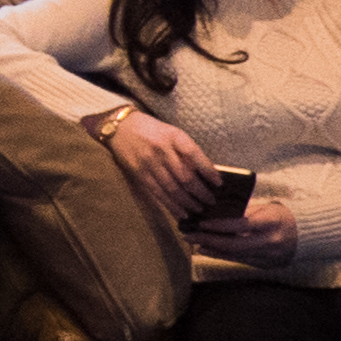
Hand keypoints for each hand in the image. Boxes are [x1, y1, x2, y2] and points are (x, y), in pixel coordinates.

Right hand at [97, 110, 223, 221]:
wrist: (121, 127)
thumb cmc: (152, 129)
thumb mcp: (172, 133)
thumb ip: (186, 150)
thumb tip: (205, 173)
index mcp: (174, 136)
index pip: (194, 154)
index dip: (208, 170)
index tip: (219, 183)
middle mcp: (162, 149)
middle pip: (185, 175)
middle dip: (200, 192)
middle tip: (211, 202)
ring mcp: (150, 163)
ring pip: (172, 188)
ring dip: (188, 202)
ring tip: (199, 209)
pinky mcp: (140, 173)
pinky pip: (158, 193)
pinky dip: (171, 205)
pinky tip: (181, 213)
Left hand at [185, 200, 301, 268]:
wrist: (307, 235)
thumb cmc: (284, 216)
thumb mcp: (268, 208)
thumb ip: (245, 212)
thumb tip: (218, 213)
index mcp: (271, 222)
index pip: (241, 225)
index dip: (219, 225)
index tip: (201, 223)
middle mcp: (270, 241)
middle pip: (234, 244)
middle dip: (209, 240)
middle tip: (189, 235)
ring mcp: (268, 256)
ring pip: (235, 255)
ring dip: (212, 249)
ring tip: (195, 243)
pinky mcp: (266, 265)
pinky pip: (240, 261)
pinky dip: (223, 256)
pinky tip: (209, 251)